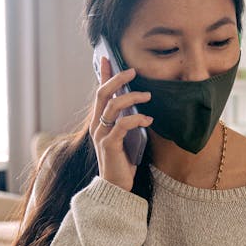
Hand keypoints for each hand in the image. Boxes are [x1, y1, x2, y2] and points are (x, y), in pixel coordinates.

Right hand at [90, 57, 152, 190]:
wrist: (116, 187)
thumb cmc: (123, 161)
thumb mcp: (125, 136)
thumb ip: (127, 120)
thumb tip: (140, 103)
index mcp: (99, 122)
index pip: (100, 93)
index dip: (103, 74)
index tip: (107, 58)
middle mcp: (97, 125)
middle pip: (103, 93)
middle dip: (117, 79)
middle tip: (133, 71)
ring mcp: (101, 134)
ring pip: (113, 106)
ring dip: (132, 97)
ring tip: (147, 96)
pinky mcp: (109, 144)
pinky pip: (123, 124)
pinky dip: (137, 119)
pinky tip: (148, 119)